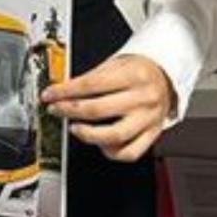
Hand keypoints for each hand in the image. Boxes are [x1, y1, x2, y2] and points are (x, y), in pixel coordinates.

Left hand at [42, 54, 173, 162]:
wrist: (166, 78)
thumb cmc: (139, 71)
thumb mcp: (117, 63)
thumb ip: (92, 78)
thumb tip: (62, 92)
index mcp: (134, 75)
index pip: (91, 85)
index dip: (65, 92)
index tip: (50, 95)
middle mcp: (143, 98)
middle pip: (98, 110)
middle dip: (69, 110)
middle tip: (56, 110)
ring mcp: (148, 118)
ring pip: (113, 136)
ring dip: (87, 134)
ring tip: (75, 128)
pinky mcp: (152, 134)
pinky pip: (129, 153)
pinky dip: (110, 152)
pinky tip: (99, 143)